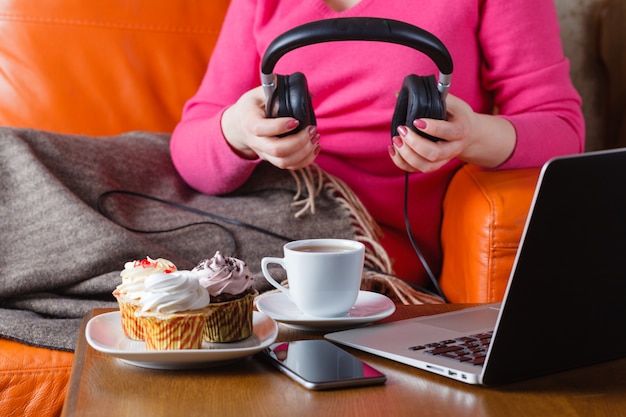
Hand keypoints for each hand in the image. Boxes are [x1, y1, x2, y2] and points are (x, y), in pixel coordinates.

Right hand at [221, 86, 319, 169]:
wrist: (240, 124)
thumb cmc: (253, 105)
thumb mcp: (259, 92)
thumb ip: (278, 89)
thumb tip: (307, 95)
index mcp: (249, 122)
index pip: (261, 129)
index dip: (280, 126)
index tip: (296, 120)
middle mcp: (255, 141)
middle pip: (276, 150)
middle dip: (299, 142)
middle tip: (312, 130)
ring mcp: (264, 153)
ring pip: (284, 162)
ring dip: (304, 152)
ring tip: (315, 138)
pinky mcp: (273, 159)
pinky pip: (290, 167)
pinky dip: (306, 160)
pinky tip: (315, 147)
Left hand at [388, 94, 514, 171]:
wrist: (469, 134)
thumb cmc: (457, 115)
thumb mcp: (452, 102)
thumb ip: (431, 95)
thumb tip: (399, 92)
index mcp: (461, 130)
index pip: (448, 132)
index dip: (432, 128)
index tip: (416, 121)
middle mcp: (453, 148)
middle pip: (434, 153)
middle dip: (415, 143)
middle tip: (402, 130)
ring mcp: (443, 159)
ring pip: (425, 166)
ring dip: (407, 155)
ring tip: (396, 140)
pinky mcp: (433, 165)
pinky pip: (416, 170)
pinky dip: (402, 162)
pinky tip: (394, 149)